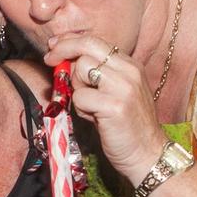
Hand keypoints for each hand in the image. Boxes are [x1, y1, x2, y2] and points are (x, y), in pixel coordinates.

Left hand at [44, 34, 169, 181]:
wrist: (147, 154)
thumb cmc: (125, 127)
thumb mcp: (114, 93)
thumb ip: (94, 76)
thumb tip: (63, 62)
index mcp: (130, 65)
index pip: (95, 41)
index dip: (69, 42)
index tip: (53, 46)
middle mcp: (129, 71)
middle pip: (87, 46)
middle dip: (62, 51)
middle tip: (49, 62)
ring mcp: (124, 87)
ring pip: (81, 69)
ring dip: (76, 87)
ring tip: (89, 106)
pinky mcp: (115, 106)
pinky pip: (80, 97)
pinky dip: (81, 108)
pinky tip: (94, 119)